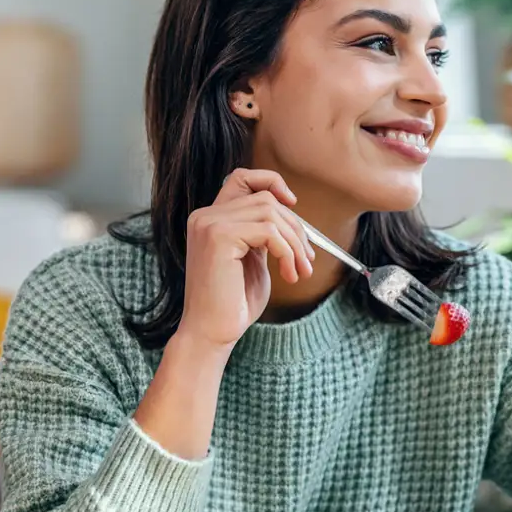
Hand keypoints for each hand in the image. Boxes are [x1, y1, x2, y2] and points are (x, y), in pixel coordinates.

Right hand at [178, 168, 314, 347]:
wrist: (212, 333)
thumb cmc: (233, 303)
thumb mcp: (252, 259)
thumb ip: (262, 234)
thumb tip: (291, 214)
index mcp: (210, 219)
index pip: (241, 178)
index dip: (270, 182)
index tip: (292, 204)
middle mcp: (205, 216)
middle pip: (266, 199)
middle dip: (295, 228)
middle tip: (306, 260)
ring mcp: (210, 224)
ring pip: (270, 213)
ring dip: (294, 242)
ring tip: (298, 271)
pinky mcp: (219, 237)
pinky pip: (268, 230)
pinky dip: (286, 251)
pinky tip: (288, 274)